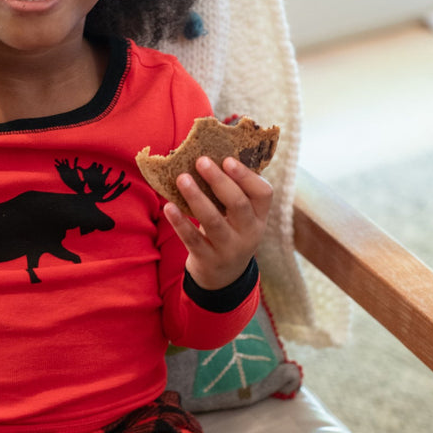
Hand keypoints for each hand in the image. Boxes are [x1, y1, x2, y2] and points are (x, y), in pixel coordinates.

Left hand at [164, 156, 272, 290]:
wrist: (223, 277)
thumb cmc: (229, 232)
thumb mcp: (241, 217)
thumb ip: (232, 192)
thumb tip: (208, 155)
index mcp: (260, 217)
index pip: (264, 193)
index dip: (246, 176)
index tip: (226, 159)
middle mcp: (249, 233)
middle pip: (238, 204)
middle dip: (219, 181)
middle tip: (200, 161)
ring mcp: (229, 249)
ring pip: (214, 221)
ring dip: (196, 197)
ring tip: (181, 178)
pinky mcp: (208, 260)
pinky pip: (193, 240)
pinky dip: (180, 222)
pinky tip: (168, 206)